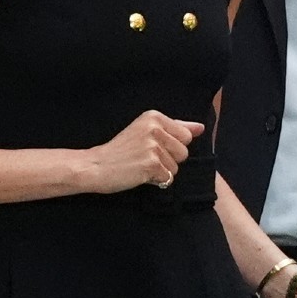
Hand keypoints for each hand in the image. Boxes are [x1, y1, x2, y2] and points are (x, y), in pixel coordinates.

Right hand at [83, 111, 204, 193]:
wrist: (95, 166)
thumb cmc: (121, 151)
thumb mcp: (146, 131)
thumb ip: (176, 128)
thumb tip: (201, 127)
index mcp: (154, 117)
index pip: (186, 135)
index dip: (172, 146)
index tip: (151, 146)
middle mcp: (155, 128)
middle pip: (184, 152)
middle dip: (169, 159)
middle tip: (145, 158)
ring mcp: (153, 146)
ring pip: (176, 166)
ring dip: (161, 171)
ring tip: (141, 166)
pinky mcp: (151, 164)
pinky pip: (168, 177)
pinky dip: (156, 180)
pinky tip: (140, 174)